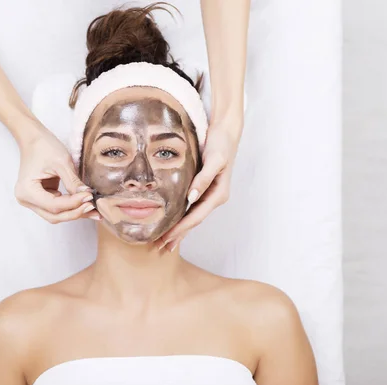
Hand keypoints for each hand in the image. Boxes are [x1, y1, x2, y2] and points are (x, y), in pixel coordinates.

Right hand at [13, 119, 99, 222]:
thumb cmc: (44, 147)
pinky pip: (57, 208)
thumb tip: (88, 197)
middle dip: (75, 213)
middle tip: (94, 208)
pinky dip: (71, 207)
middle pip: (54, 215)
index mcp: (27, 191)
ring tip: (93, 210)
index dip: (74, 204)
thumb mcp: (62, 163)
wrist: (33, 138)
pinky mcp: (40, 198)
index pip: (54, 205)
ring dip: (74, 212)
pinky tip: (85, 205)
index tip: (90, 197)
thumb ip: (73, 182)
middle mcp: (26, 199)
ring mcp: (32, 201)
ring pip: (56, 215)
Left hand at [158, 120, 242, 250]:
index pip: (196, 217)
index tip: (166, 238)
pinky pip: (191, 208)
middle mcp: (214, 198)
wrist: (227, 133)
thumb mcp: (214, 159)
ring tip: (163, 242)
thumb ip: (204, 178)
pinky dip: (181, 218)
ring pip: (192, 217)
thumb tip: (192, 197)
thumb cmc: (221, 144)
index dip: (181, 229)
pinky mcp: (204, 190)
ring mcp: (209, 195)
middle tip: (159, 248)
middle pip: (193, 221)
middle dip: (177, 235)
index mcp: (218, 194)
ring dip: (178, 230)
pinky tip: (172, 224)